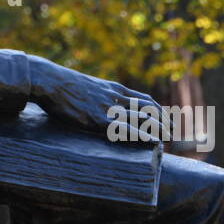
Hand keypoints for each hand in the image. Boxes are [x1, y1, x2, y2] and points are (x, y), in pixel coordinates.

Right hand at [28, 59, 163, 141]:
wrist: (49, 80)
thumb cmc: (63, 84)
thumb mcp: (89, 86)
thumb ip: (101, 95)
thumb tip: (103, 104)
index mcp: (114, 89)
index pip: (146, 100)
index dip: (159, 112)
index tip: (167, 122)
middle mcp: (116, 97)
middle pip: (150, 110)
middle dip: (164, 122)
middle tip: (173, 135)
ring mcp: (108, 108)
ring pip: (142, 119)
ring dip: (158, 130)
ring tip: (169, 141)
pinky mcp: (97, 119)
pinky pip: (125, 128)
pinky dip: (142, 135)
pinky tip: (152, 143)